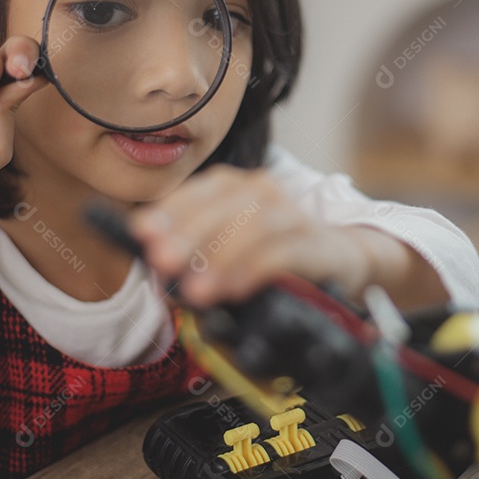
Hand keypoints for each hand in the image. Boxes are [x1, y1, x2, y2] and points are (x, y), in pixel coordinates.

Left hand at [129, 165, 370, 307]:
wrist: (336, 259)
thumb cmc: (272, 255)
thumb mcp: (228, 251)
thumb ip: (193, 256)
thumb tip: (157, 272)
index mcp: (237, 187)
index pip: (200, 190)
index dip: (170, 211)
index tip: (142, 233)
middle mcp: (264, 192)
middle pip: (224, 205)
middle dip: (189, 234)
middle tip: (163, 263)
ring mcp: (292, 214)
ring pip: (254, 224)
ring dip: (221, 256)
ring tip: (197, 290)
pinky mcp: (314, 242)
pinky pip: (283, 252)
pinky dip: (254, 270)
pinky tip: (234, 290)